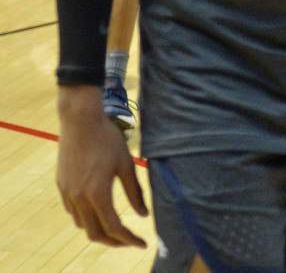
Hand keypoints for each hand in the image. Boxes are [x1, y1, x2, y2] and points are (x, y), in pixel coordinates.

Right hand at [55, 87, 147, 247]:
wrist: (80, 122)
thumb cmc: (107, 140)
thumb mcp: (126, 164)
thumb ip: (135, 192)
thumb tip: (143, 214)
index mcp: (97, 194)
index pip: (114, 227)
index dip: (128, 239)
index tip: (142, 244)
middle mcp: (79, 198)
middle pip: (95, 233)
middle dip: (114, 241)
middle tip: (130, 241)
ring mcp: (67, 193)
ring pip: (82, 224)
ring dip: (99, 230)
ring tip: (117, 228)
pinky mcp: (61, 186)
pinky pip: (73, 212)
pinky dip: (87, 218)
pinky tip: (99, 211)